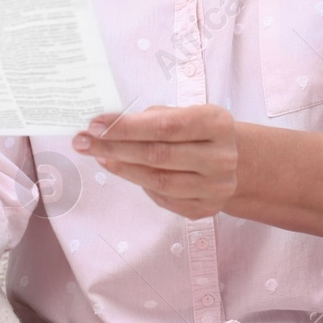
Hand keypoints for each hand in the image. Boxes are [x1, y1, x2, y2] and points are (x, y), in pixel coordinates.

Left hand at [72, 104, 237, 218]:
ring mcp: (216, 187)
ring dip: (122, 168)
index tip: (96, 124)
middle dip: (115, 147)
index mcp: (218, 124)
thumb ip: (153, 118)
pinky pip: (163, 198)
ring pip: (158, 181)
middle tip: (84, 141)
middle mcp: (222, 157)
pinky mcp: (206, 209)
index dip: (127, 126)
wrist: (238, 162)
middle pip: (159, 155)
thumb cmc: (201, 132)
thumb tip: (108, 125)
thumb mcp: (187, 113)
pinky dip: (138, 184)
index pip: (166, 126)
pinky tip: (121, 170)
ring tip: (99, 156)